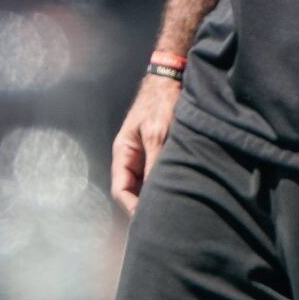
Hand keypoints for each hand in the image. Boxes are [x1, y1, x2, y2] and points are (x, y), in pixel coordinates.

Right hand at [111, 73, 180, 214]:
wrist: (171, 79)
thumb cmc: (161, 104)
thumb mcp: (158, 135)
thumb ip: (154, 163)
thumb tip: (154, 192)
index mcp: (123, 153)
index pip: (120, 190)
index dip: (132, 207)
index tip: (148, 219)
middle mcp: (131, 156)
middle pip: (132, 190)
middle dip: (144, 205)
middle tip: (163, 220)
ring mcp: (144, 154)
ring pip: (145, 183)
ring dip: (155, 194)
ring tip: (171, 209)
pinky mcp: (157, 150)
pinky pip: (157, 173)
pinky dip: (164, 183)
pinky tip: (178, 191)